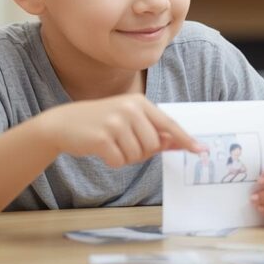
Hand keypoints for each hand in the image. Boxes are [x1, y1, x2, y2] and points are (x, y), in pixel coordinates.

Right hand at [38, 94, 205, 166]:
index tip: (200, 149)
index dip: (185, 139)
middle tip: (123, 144)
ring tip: (111, 144)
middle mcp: (130, 108)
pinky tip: (102, 149)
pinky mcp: (103, 137)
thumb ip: (154, 132)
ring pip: (137, 155)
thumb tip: (178, 143)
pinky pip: (120, 161)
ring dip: (126, 157)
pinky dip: (112, 161)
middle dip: (142, 152)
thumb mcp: (129, 121)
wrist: (63, 123)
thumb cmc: (100, 124)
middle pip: (153, 145)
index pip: (169, 124)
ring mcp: (116, 121)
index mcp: (140, 102)